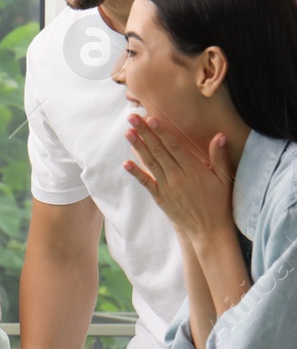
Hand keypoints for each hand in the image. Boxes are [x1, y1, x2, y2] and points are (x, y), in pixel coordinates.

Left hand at [122, 114, 233, 243]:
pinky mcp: (160, 198)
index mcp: (193, 169)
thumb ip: (219, 157)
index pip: (174, 146)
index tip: (151, 118)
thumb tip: (220, 135)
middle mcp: (177, 177)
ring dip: (138, 147)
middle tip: (132, 118)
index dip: (161, 131)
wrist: (209, 230)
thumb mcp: (224, 179)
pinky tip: (125, 163)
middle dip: (144, 133)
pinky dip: (136, 172)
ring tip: (127, 133)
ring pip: (150, 163)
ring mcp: (167, 187)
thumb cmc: (220, 203)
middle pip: (158, 150)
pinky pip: (146, 183)